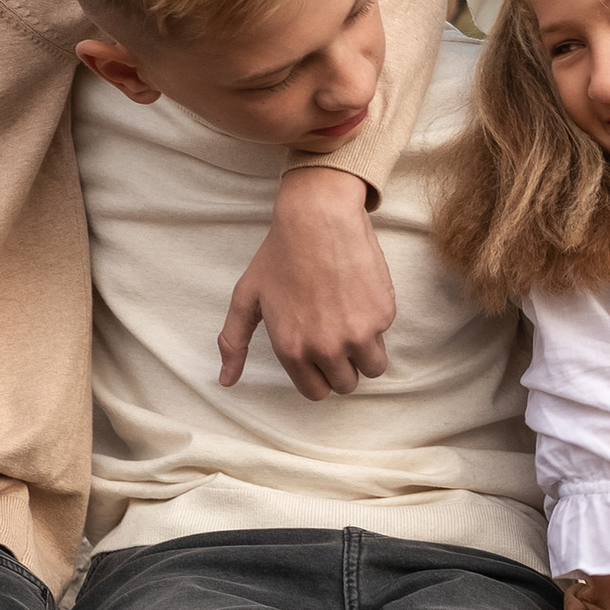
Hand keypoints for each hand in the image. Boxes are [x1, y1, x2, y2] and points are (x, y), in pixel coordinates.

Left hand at [218, 165, 396, 400]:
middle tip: (334, 334)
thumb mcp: (246, 297)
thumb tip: (226, 381)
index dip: (317, 374)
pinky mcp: (383, 315)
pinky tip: (358, 294)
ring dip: (364, 353)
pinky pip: (383, 335)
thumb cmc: (279, 254)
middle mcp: (326, 348)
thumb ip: (233, 342)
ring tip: (351, 322)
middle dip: (341, 365)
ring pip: (372, 368)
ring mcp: (359, 333)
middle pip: (346, 384)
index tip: (317, 354)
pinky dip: (375, 322)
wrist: (318, 217)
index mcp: (292, 349)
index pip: (316, 391)